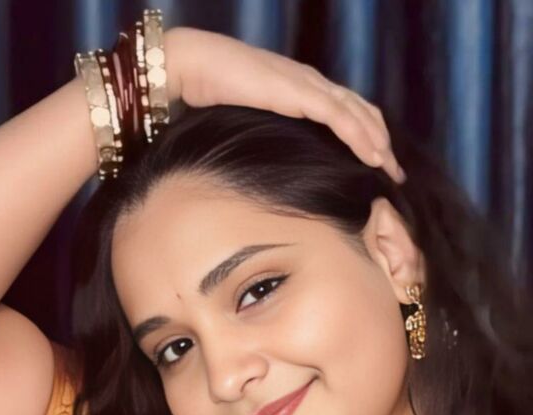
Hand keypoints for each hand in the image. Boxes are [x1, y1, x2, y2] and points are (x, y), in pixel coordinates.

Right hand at [164, 27, 404, 183]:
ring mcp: (307, 85)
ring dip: (378, 144)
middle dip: (382, 143)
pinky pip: (340, 118)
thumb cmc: (211, 94)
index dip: (367, 135)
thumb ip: (269, 131)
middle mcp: (311, 83)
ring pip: (358, 114)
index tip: (378, 165)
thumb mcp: (250, 119)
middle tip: (394, 174)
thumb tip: (273, 162)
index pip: (346, 110)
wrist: (193, 66)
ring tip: (390, 170)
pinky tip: (373, 157)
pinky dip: (361, 137)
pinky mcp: (299, 93)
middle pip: (362, 111)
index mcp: (301, 88)